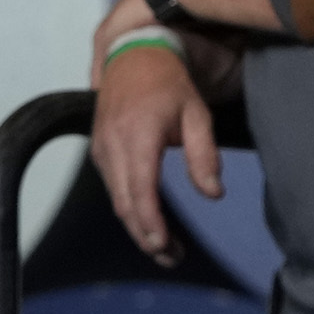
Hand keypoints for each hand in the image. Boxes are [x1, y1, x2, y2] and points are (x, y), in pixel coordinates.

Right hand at [92, 35, 225, 259]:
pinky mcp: (98, 151)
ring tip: (165, 249)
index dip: (151, 222)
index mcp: (138, 136)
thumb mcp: (197, 114)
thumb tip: (214, 194)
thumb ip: (203, 155)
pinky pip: (113, 188)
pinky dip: (129, 209)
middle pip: (126, 204)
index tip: (164, 246)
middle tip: (172, 258)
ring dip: (138, 227)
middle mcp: (112, 146)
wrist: (133, 56)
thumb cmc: (171, 84)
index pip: (141, 190)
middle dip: (147, 236)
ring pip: (117, 200)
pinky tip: (148, 222)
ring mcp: (101, 149)